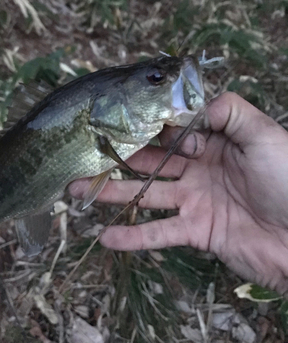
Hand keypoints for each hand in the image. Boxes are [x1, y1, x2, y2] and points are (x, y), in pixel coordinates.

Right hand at [69, 92, 287, 294]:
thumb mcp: (265, 135)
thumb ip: (230, 112)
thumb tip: (195, 104)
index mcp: (215, 144)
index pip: (172, 132)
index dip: (148, 128)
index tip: (117, 123)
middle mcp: (200, 170)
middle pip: (150, 162)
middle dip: (117, 158)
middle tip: (84, 154)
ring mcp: (195, 201)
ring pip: (146, 194)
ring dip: (113, 194)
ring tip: (77, 191)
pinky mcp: (196, 232)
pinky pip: (159, 233)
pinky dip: (133, 237)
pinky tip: (105, 238)